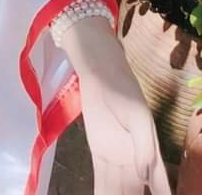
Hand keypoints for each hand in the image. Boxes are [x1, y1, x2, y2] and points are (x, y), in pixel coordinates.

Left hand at [73, 25, 170, 193]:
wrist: (100, 75)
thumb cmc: (125, 92)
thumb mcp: (139, 117)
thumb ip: (143, 147)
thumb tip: (144, 178)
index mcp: (150, 152)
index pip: (159, 183)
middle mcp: (135, 159)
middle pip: (136, 190)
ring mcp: (116, 157)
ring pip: (118, 188)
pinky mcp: (99, 152)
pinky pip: (100, 178)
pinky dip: (100, 193)